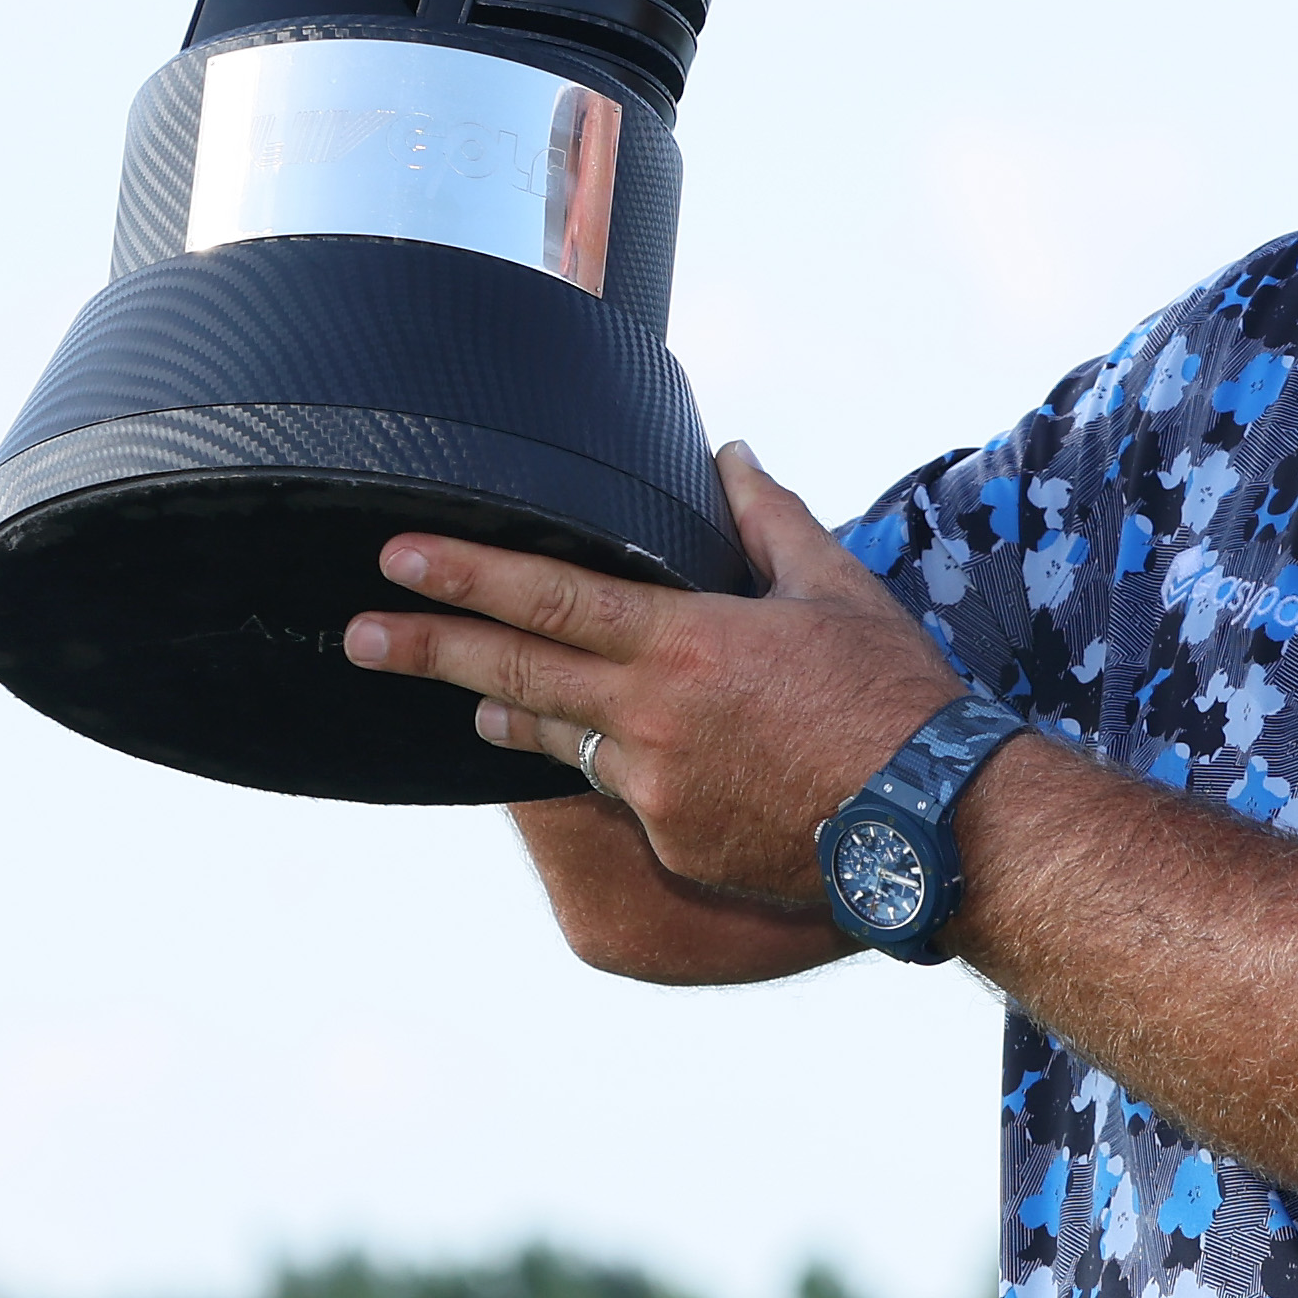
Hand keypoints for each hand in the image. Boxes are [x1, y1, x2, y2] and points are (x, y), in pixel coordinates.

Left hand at [340, 446, 957, 908]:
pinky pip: (624, 795)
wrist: (938, 825)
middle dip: (426, 650)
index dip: (466, 575)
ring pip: (561, 742)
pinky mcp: (674, 842)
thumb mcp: (837, 588)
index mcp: (686, 643)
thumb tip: (731, 455)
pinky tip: (640, 760)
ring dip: (510, 718)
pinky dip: (620, 768)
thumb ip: (767, 518)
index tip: (398, 558)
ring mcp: (656, 789)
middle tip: (359, 635)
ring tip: (466, 705)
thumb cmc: (895, 697)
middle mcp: (652, 719)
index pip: (549, 599)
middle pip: (513, 677)